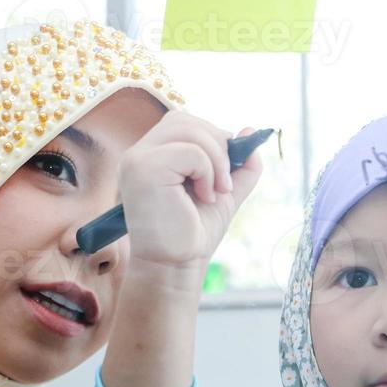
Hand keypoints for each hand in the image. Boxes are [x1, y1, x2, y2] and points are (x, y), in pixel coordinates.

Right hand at [117, 112, 263, 274]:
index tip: (224, 175)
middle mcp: (138, 154)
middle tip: (224, 184)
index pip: (183, 123)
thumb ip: (238, 163)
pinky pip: (189, 150)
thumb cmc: (193, 233)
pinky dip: (207, 171)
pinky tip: (204, 197)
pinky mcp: (142, 170)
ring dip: (215, 160)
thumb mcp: (224, 191)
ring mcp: (137, 160)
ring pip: (189, 129)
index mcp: (151, 155)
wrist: (175, 266)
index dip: (212, 139)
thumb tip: (250, 131)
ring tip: (216, 191)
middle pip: (185, 120)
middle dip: (217, 145)